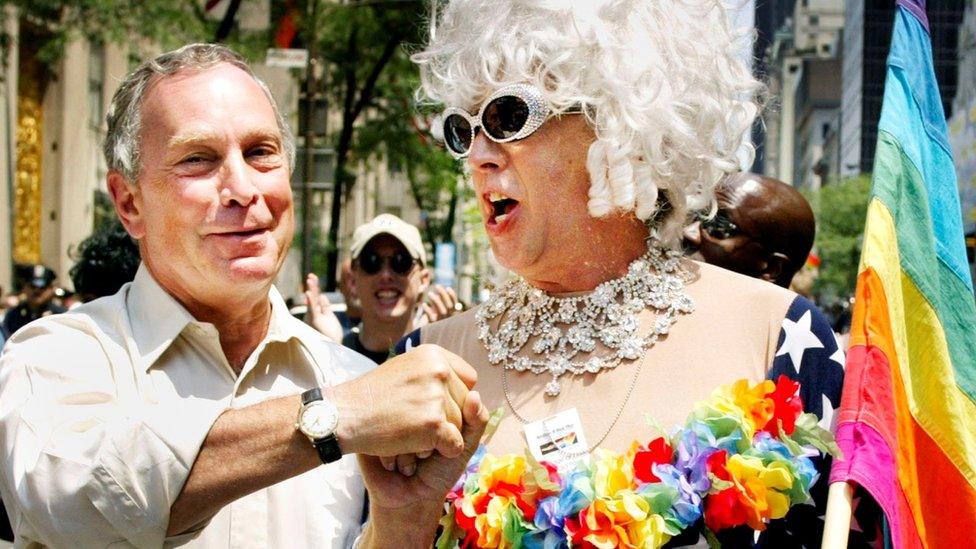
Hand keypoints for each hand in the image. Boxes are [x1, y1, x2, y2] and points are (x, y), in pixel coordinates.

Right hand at [304, 273, 343, 341]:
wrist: (332, 348)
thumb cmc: (331, 335)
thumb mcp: (329, 317)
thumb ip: (325, 306)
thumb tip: (321, 295)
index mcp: (316, 312)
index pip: (316, 297)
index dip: (314, 286)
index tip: (312, 276)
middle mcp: (313, 314)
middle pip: (313, 297)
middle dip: (313, 286)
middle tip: (311, 276)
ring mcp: (313, 317)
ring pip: (312, 301)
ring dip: (312, 289)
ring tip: (310, 280)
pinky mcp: (315, 321)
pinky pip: (312, 310)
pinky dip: (311, 302)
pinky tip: (309, 294)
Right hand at [330, 345, 476, 457]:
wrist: (344, 418)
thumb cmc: (372, 399)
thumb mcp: (409, 377)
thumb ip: (441, 381)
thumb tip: (477, 396)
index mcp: (433, 354)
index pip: (468, 378)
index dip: (455, 397)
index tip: (432, 407)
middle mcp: (438, 369)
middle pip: (466, 404)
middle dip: (447, 419)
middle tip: (413, 423)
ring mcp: (436, 395)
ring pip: (460, 426)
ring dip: (438, 438)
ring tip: (408, 434)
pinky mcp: (433, 422)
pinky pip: (455, 444)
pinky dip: (440, 453)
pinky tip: (415, 449)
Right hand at [357, 390, 487, 545]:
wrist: (409, 499)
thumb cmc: (439, 471)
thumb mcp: (465, 445)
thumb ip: (477, 421)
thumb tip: (474, 394)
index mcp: (436, 403)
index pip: (451, 395)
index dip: (452, 423)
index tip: (445, 444)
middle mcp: (412, 404)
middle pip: (429, 405)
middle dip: (432, 437)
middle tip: (426, 455)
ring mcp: (391, 414)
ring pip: (407, 418)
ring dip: (412, 448)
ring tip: (410, 462)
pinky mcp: (372, 429)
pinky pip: (386, 431)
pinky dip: (395, 453)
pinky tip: (393, 465)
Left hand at [418, 285, 461, 326]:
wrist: (425, 339)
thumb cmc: (431, 323)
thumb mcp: (436, 313)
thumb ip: (439, 304)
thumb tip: (439, 293)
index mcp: (452, 317)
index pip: (455, 305)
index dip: (453, 296)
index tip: (448, 288)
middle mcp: (449, 320)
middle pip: (449, 306)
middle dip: (444, 294)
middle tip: (437, 285)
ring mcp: (442, 324)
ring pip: (441, 310)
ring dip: (436, 300)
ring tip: (429, 293)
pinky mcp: (433, 327)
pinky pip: (431, 317)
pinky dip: (428, 310)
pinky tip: (423, 305)